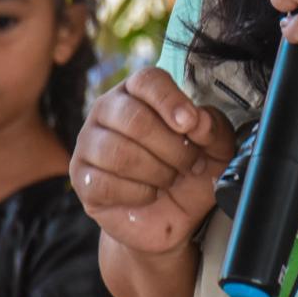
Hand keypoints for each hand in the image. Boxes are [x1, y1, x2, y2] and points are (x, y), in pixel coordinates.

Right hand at [71, 66, 235, 255]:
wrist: (172, 216)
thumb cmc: (189, 172)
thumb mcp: (215, 148)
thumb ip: (213, 127)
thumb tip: (198, 120)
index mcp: (139, 92)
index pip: (147, 81)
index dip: (171, 101)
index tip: (190, 124)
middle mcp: (108, 110)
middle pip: (135, 119)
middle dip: (172, 148)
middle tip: (190, 163)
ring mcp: (89, 143)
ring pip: (119, 153)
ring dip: (157, 172)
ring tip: (170, 178)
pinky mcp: (82, 177)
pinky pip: (105, 183)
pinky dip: (138, 193)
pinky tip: (149, 194)